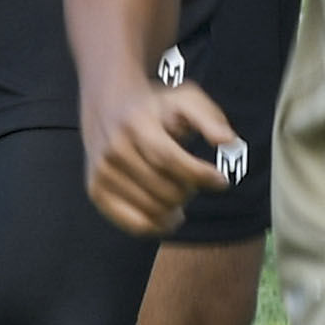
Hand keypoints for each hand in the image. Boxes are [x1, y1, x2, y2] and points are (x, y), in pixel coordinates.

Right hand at [81, 62, 240, 237]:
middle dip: (189, 191)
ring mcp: (102, 172)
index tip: (222, 181)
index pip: (169, 159)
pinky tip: (168, 214)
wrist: (108, 104)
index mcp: (136, 123)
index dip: (198, 174)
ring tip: (182, 195)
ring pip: (152, 210)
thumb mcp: (184, 99)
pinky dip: (157, 225)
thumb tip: (228, 141)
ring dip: (175, 209)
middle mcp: (114, 149)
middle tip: (195, 182)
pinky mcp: (95, 191)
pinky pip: (134, 224)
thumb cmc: (154, 106)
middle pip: (163, 189)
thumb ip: (210, 118)